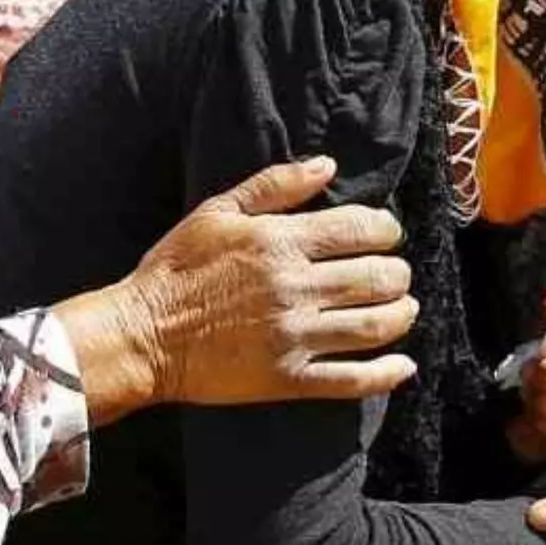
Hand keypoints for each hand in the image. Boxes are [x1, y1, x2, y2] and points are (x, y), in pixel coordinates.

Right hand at [56, 158, 418, 426]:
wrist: (140, 336)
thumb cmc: (176, 270)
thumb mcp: (217, 212)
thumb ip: (275, 185)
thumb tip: (327, 165)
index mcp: (280, 243)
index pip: (361, 229)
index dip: (386, 231)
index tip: (386, 235)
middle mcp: (295, 289)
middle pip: (378, 278)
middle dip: (398, 273)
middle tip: (395, 274)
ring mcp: (294, 337)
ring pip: (374, 326)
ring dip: (402, 314)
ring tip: (405, 308)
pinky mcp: (288, 379)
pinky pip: (350, 380)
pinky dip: (385, 373)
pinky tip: (402, 364)